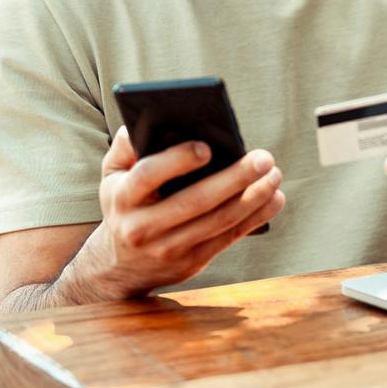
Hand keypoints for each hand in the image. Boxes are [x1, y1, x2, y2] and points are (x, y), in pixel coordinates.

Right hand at [81, 128, 285, 297]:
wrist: (119, 267)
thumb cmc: (123, 205)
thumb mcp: (111, 176)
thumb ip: (125, 147)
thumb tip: (147, 120)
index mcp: (123, 197)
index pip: (149, 175)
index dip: (178, 161)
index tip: (208, 146)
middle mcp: (143, 227)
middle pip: (195, 201)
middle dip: (234, 178)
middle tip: (263, 158)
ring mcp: (168, 248)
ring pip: (218, 222)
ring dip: (253, 199)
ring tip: (274, 175)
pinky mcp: (191, 263)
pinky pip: (228, 238)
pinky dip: (255, 218)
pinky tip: (274, 199)